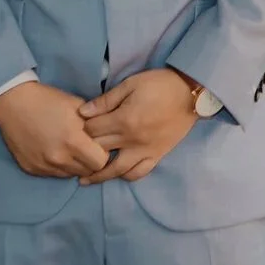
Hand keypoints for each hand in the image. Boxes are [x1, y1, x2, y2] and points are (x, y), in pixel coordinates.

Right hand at [0, 81, 109, 178]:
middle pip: (87, 171)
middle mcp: (59, 158)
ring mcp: (43, 166)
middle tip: (86, 147)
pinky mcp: (32, 169)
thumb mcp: (78, 106)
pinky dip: (59, 166)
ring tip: (70, 149)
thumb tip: (109, 137)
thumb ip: (96, 125)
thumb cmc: (49, 101)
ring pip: (71, 175)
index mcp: (73, 141)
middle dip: (90, 161)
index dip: (103, 153)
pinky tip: (55, 151)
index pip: (100, 162)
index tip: (99, 145)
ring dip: (75, 165)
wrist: (14, 103)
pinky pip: (53, 174)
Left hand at [77, 69, 201, 184]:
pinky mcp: (157, 155)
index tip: (75, 128)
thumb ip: (106, 100)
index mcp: (123, 120)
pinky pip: (139, 172)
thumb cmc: (160, 84)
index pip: (92, 130)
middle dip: (84, 152)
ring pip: (116, 170)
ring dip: (98, 175)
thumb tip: (82, 112)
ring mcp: (145, 150)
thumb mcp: (131, 84)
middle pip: (99, 151)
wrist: (191, 93)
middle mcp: (132, 140)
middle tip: (73, 154)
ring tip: (85, 179)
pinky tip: (117, 174)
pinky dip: (125, 176)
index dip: (81, 129)